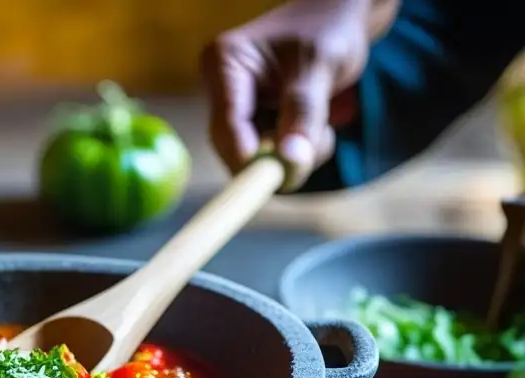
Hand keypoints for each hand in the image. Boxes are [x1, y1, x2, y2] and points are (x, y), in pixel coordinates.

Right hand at [202, 0, 398, 189]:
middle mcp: (220, 88)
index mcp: (224, 64)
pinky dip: (292, 156)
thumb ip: (304, 113)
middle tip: (316, 148)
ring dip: (290, 159)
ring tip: (322, 130)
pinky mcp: (250, 123)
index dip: (248, 158)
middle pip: (233, 148)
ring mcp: (234, 108)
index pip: (226, 124)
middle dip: (275, 159)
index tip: (277, 178)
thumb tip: (290, 163)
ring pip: (251, 159)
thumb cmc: (329, 29)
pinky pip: (265, 157)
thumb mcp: (320, 67)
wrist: (338, 18)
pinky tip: (312, 131)